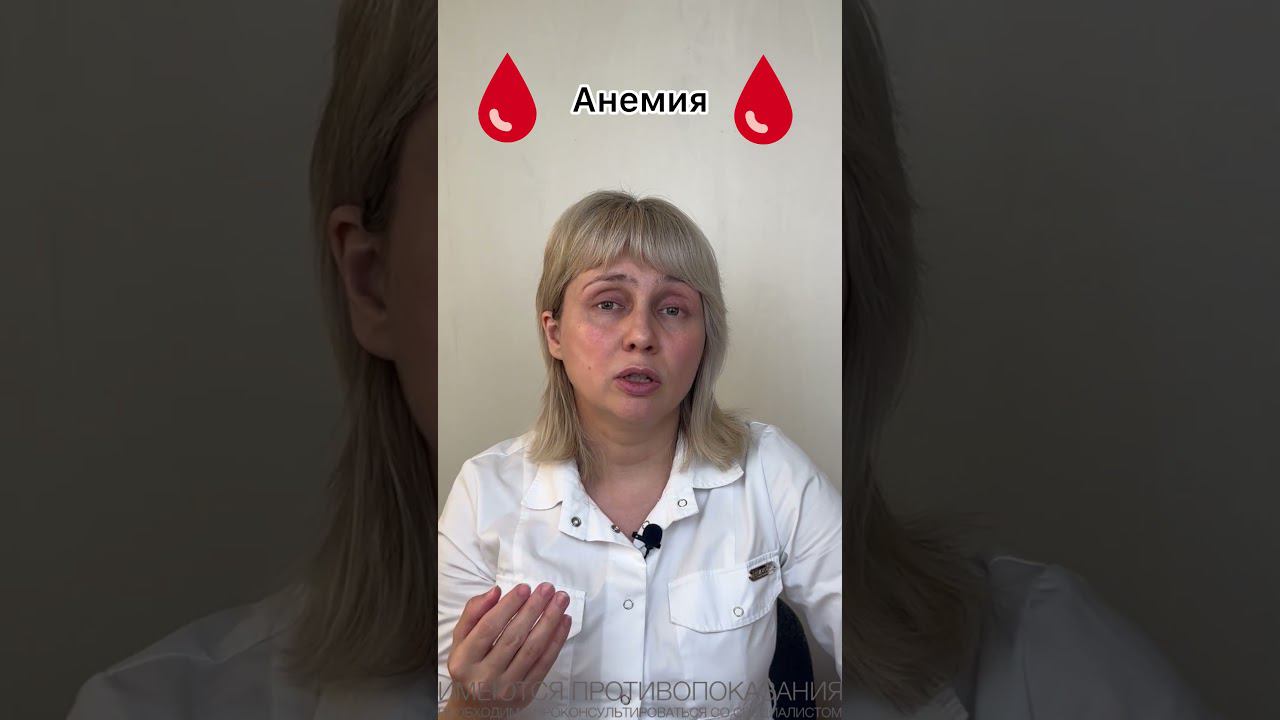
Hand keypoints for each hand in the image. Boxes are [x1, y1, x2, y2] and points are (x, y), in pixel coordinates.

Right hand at [442, 582, 572, 716]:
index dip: (508, 606)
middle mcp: (483, 677)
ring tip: (560, 600)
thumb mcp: (461, 640)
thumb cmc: (469, 666)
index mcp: (463, 661)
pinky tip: (563, 622)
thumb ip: (473, 613)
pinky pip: (544, 663)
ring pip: (532, 649)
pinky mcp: (525, 693)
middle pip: (513, 637)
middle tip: (548, 588)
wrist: (474, 708)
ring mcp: (506, 688)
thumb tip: (495, 592)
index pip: (488, 628)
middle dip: (534, 609)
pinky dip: (556, 641)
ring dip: (550, 621)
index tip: (525, 587)